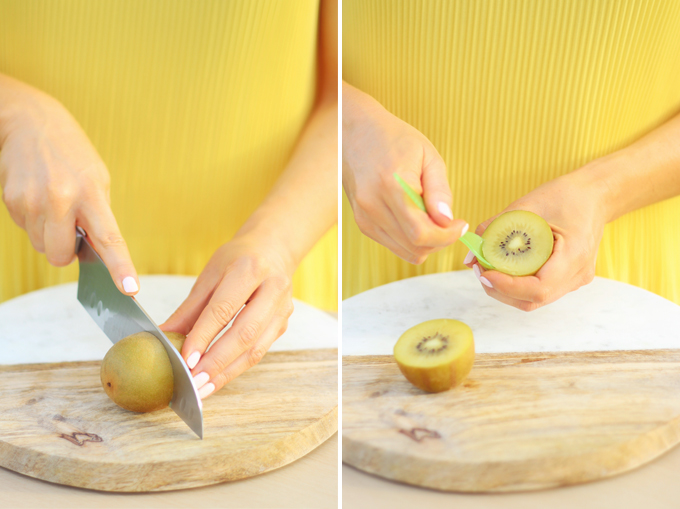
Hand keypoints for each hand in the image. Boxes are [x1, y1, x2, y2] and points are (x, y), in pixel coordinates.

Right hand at [0, 78, 138, 294]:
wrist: (32, 123)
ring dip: (49, 235)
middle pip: (61, 256)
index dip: (120, 267)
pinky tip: (38, 198)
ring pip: (42, 247)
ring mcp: (32, 201)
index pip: (109, 238)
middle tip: (71, 228)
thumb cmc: (72, 156)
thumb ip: (99, 218)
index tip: (129, 288)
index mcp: (91, 194)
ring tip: (54, 204)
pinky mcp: (12, 201)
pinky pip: (25, 231)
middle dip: (66, 251)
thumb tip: (97, 257)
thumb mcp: (98, 180)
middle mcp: (61, 199)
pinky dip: (34, 222)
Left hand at [159, 232, 294, 398]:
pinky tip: (218, 378)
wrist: (273, 249)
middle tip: (194, 382)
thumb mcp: (210, 275)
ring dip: (228, 372)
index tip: (185, 360)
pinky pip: (260, 351)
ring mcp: (282, 309)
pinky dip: (237, 368)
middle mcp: (272, 289)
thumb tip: (163, 337)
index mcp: (249, 269)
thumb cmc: (238, 259)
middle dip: (217, 362)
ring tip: (204, 388)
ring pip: (256, 349)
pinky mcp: (283, 324)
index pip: (224, 309)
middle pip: (244, 333)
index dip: (204, 336)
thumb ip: (189, 309)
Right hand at [342, 82, 467, 263]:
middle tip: (450, 222)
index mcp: (391, 185)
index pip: (421, 232)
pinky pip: (394, 245)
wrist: (355, 132)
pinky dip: (410, 240)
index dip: (446, 236)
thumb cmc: (393, 138)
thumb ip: (439, 190)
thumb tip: (447, 220)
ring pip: (405, 251)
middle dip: (440, 240)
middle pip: (415, 247)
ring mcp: (365, 217)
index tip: (459, 224)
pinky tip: (415, 218)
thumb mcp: (427, 155)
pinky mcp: (362, 223)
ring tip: (432, 218)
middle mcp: (373, 206)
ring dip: (426, 242)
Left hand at [464, 167, 608, 310]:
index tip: (484, 273)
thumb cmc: (566, 196)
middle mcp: (577, 275)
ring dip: (506, 290)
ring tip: (487, 269)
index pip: (538, 289)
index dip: (507, 287)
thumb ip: (496, 228)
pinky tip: (503, 268)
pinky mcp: (567, 279)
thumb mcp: (527, 204)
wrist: (595, 196)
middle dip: (500, 290)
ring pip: (534, 300)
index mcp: (574, 256)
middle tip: (479, 269)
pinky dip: (516, 285)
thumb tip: (469, 256)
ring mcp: (574, 280)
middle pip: (532, 300)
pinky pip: (538, 291)